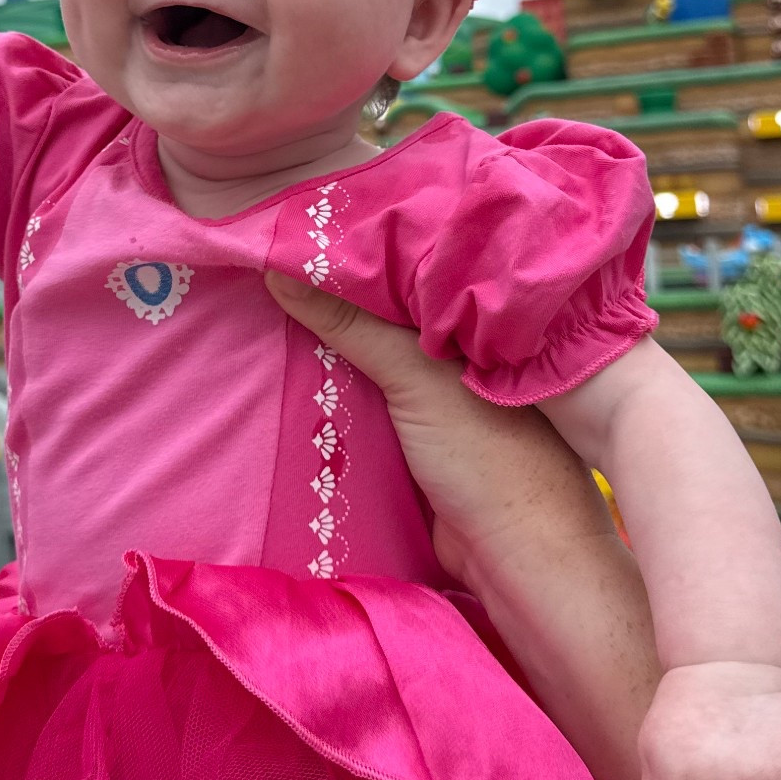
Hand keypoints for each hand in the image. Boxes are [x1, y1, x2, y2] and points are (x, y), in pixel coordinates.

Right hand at [264, 270, 608, 585]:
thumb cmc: (487, 452)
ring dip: (330, 346)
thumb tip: (278, 267)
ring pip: (372, 359)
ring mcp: (435, 396)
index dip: (355, 245)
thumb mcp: (416, 376)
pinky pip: (367, 403)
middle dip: (335, 295)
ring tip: (265, 300)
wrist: (515, 554)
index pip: (403, 265)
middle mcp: (454, 350)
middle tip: (267, 258)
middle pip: (381, 313)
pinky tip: (293, 372)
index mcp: (470, 320)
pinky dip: (337, 392)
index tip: (297, 225)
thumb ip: (353, 325)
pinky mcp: (417, 437)